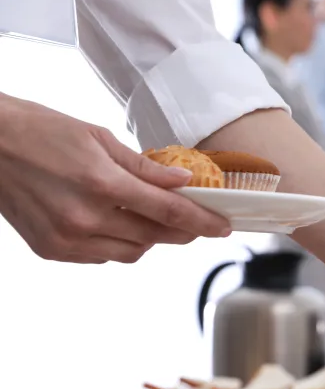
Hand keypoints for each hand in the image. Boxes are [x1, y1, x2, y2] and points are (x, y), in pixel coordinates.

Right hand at [0, 95, 227, 263]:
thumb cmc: (38, 131)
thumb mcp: (98, 138)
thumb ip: (144, 167)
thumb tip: (183, 181)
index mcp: (101, 183)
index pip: (169, 212)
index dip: (202, 221)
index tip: (222, 226)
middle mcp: (85, 217)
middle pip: (155, 236)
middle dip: (181, 231)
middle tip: (195, 221)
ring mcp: (67, 239)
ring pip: (131, 253)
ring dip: (149, 239)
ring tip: (147, 217)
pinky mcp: (52, 251)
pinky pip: (102, 257)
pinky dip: (116, 244)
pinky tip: (112, 222)